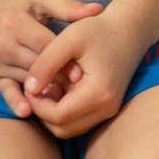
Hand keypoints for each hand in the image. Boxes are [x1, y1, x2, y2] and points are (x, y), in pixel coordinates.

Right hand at [0, 0, 103, 117]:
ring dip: (45, 92)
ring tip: (67, 102)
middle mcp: (1, 44)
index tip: (83, 75)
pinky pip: (5, 89)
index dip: (65, 60)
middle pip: (36, 66)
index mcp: (15, 23)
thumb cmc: (19, 2)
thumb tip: (98, 9)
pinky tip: (28, 112)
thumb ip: (68, 6)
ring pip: (26, 80)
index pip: (45, 46)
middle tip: (80, 94)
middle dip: (59, 79)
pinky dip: (16, 101)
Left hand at [22, 7, 158, 139]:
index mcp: (98, 92)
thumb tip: (29, 89)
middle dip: (42, 113)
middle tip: (35, 89)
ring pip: (70, 129)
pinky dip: (64, 113)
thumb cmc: (99, 30)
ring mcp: (109, 110)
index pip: (58, 116)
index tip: (29, 86)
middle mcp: (107, 107)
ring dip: (52, 115)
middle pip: (63, 129)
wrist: (129, 29)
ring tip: (49, 88)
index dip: (37, 105)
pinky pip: (79, 122)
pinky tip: (61, 90)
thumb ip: (45, 64)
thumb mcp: (68, 39)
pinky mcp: (108, 108)